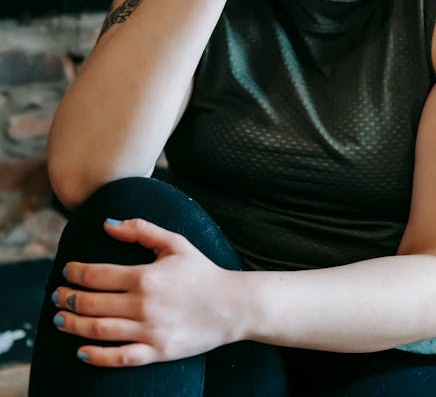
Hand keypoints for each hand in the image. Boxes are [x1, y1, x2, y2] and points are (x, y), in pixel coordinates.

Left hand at [52, 219, 242, 366]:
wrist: (231, 306)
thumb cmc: (202, 271)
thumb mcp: (175, 243)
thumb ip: (141, 230)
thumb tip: (107, 223)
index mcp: (145, 276)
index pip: (97, 275)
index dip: (76, 273)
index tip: (67, 271)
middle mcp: (143, 305)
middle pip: (92, 303)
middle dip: (68, 298)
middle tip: (57, 296)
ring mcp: (149, 331)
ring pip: (99, 331)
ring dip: (74, 325)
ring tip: (60, 319)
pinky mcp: (157, 353)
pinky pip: (119, 358)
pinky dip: (96, 357)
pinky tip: (81, 352)